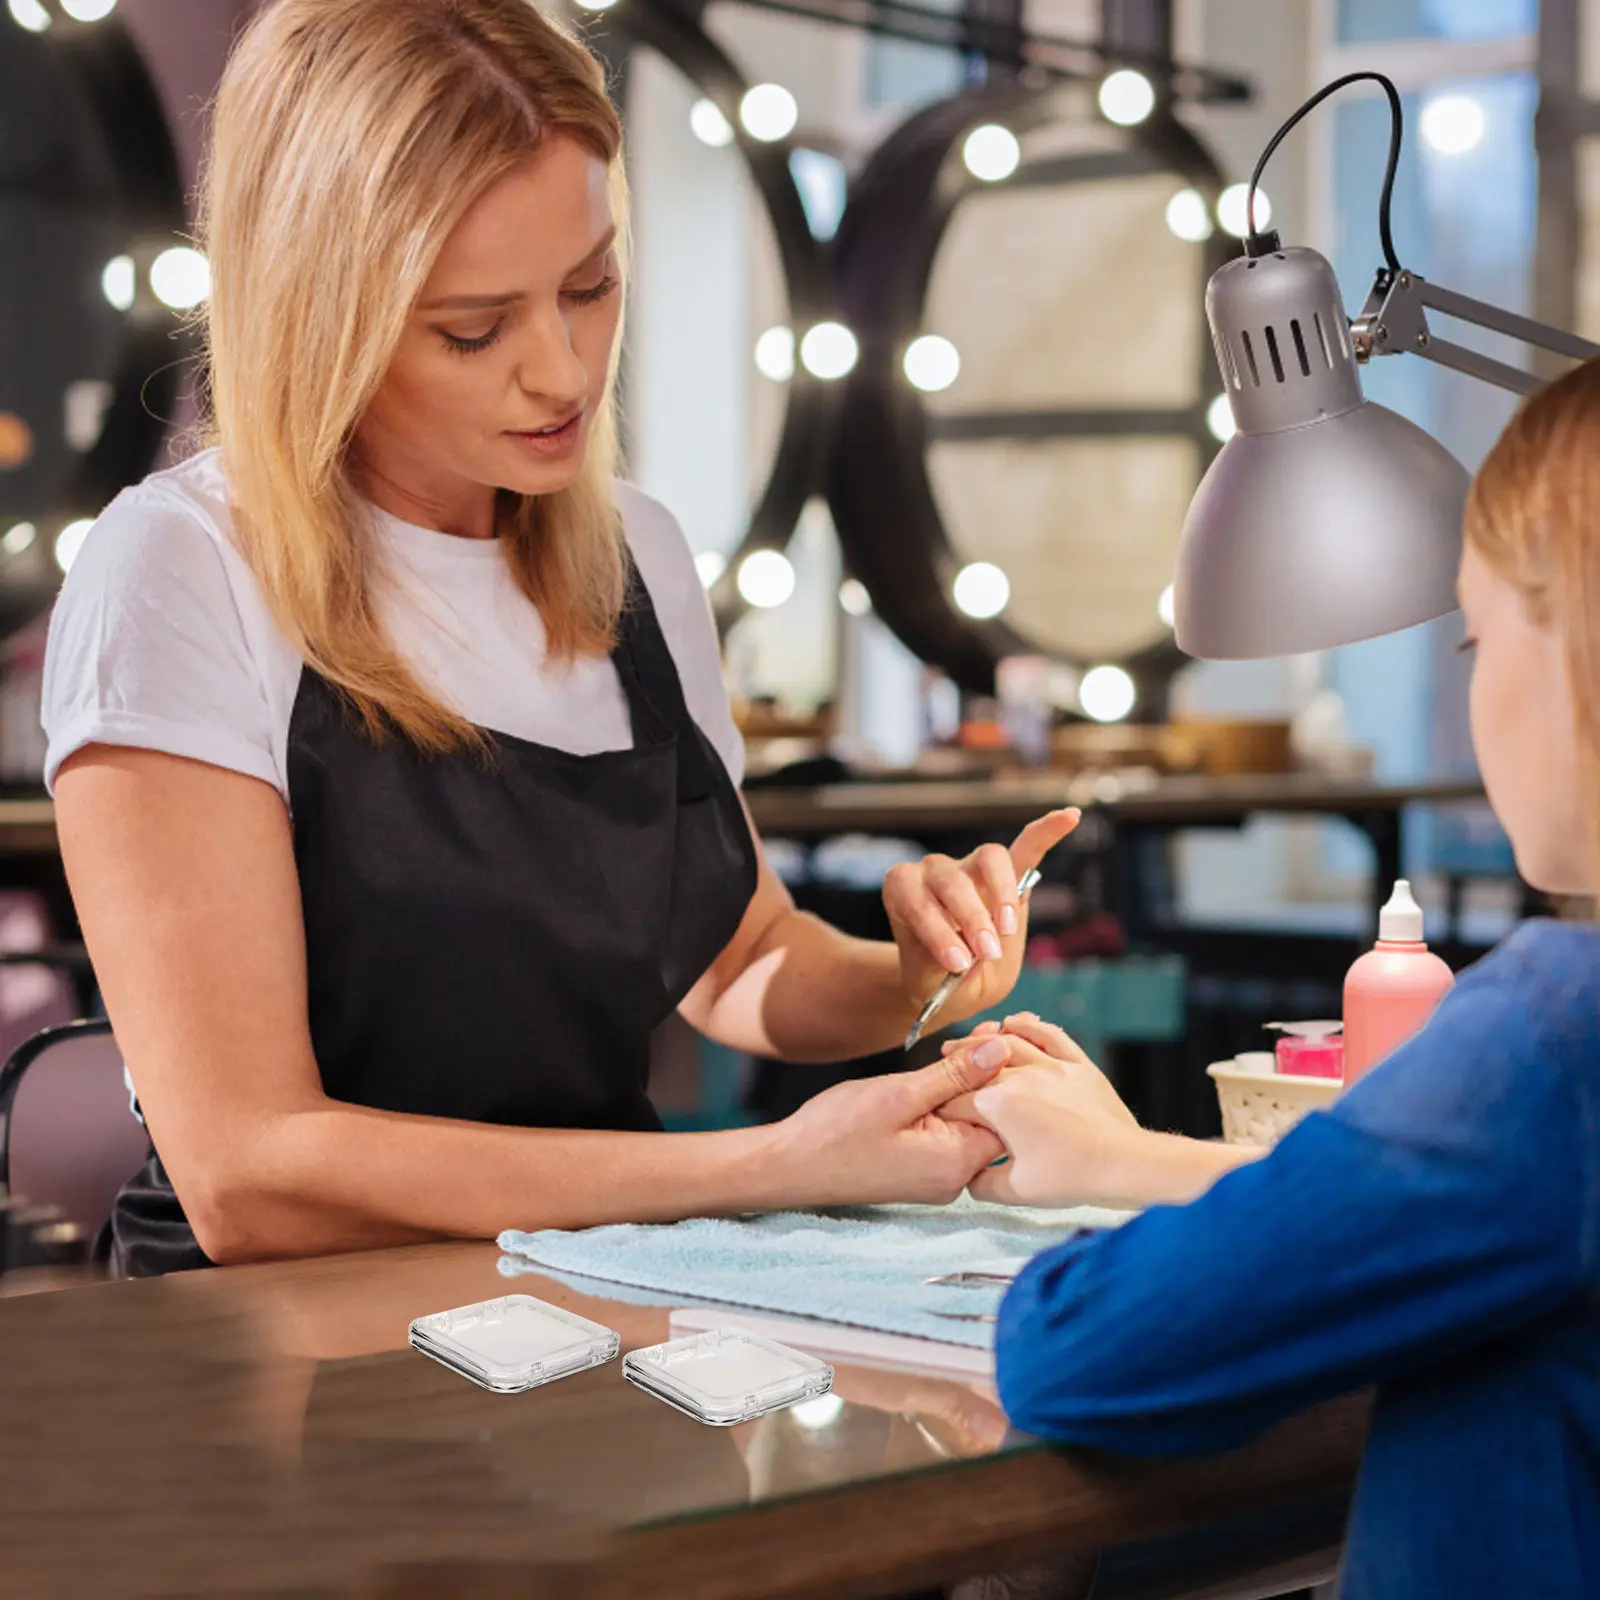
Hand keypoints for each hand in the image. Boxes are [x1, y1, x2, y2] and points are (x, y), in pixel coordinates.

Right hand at [770, 1052, 1006, 1206]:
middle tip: (980, 1033)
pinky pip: (949, 1133)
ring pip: (970, 1122)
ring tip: (954, 1051)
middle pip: (993, 1118)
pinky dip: (947, 1103)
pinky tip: (936, 1078)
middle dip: (988, 1074)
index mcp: (956, 1164)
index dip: (1004, 1069)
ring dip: (965, 1086)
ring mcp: (939, 1179)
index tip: (990, 1034)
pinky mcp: (923, 1171)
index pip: (1007, 1113)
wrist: (789, 1165)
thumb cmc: (835, 1131)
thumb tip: (1002, 1050)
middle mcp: (956, 1180)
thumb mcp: (899, 1093)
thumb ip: (955, 1075)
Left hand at [883, 809, 1079, 1028]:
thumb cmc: (934, 978)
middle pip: (952, 879)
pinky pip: (1026, 846)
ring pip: (988, 859)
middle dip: (971, 917)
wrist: (943, 980)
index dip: (935, 929)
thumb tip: (974, 951)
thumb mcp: (933, 984)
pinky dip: (1046, 832)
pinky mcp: (1004, 872)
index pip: (916, 899)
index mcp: (904, 894)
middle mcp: (933, 872)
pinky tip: (1070, 817)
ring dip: (1001, 892)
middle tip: (987, 952)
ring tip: (1008, 929)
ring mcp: (969, 866)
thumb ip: (945, 965)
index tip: (956, 963)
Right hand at [937, 1015, 1146, 1207]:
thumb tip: (969, 1176)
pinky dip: (1030, 1026)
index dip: (942, 1104)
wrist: (1124, 1164)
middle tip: (943, 1062)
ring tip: (968, 1040)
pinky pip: (1050, 1035)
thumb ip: (983, 1182)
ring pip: (1011, 1041)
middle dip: (955, 1062)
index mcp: (1000, 1104)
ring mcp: (1052, 1066)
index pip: (958, 1098)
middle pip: (978, 1062)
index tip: (936, 1110)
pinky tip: (1016, 1023)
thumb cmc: (1072, 1176)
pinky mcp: (1078, 1064)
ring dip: (984, 1038)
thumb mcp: (1016, 1190)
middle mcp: (1022, 1076)